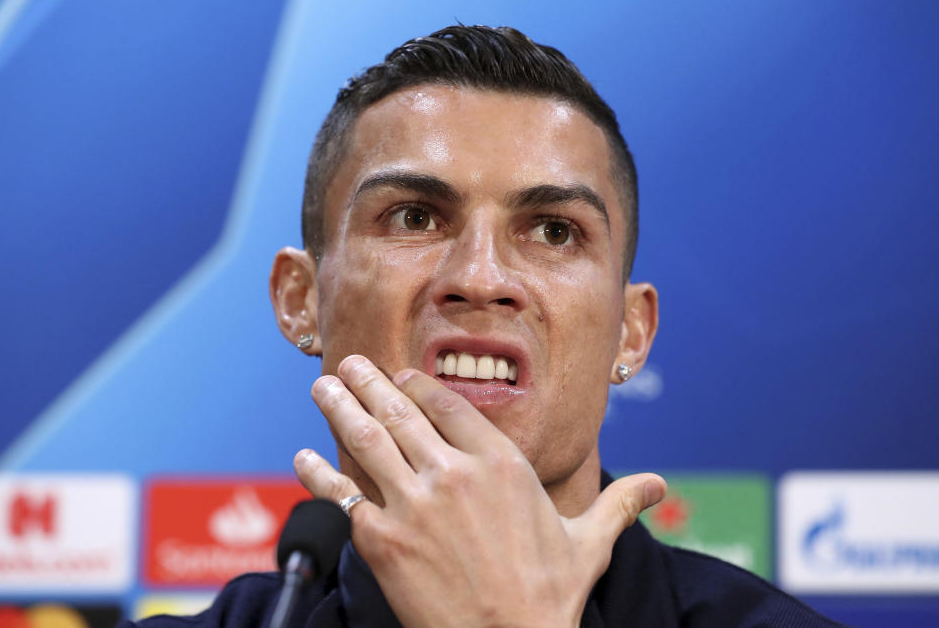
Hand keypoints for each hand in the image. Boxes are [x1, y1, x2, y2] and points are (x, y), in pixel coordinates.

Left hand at [294, 354, 665, 627]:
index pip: (450, 405)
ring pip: (367, 439)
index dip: (419, 385)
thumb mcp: (588, 542)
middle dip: (369, 383)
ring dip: (340, 407)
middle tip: (350, 363)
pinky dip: (318, 472)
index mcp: (500, 464)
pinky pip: (342, 495)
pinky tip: (302, 456)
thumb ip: (618, 503)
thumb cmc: (549, 597)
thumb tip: (659, 485)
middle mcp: (453, 473)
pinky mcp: (382, 539)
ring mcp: (413, 503)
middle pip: (400, 412)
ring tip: (323, 386)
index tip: (399, 376)